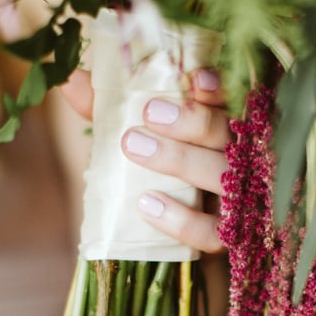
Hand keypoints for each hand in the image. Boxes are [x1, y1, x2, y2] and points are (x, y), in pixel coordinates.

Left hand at [62, 67, 228, 253]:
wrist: (176, 232)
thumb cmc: (162, 170)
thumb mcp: (138, 134)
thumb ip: (111, 109)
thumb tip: (70, 80)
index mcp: (229, 125)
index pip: (235, 100)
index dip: (219, 89)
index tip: (195, 78)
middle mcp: (245, 159)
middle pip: (231, 135)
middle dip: (193, 121)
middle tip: (150, 113)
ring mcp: (243, 200)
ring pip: (225, 178)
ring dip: (180, 160)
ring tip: (134, 146)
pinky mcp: (231, 238)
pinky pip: (213, 232)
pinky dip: (182, 220)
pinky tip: (147, 205)